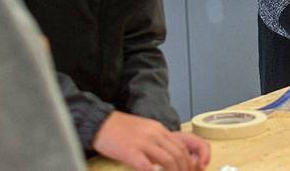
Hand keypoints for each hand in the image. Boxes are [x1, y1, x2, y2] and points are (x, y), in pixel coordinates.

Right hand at [93, 111, 209, 170]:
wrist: (100, 123)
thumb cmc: (120, 129)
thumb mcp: (144, 130)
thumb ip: (157, 141)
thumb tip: (168, 156)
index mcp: (159, 129)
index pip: (181, 146)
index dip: (188, 162)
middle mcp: (154, 134)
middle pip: (178, 154)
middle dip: (184, 170)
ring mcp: (143, 142)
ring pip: (168, 160)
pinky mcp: (131, 151)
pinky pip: (147, 167)